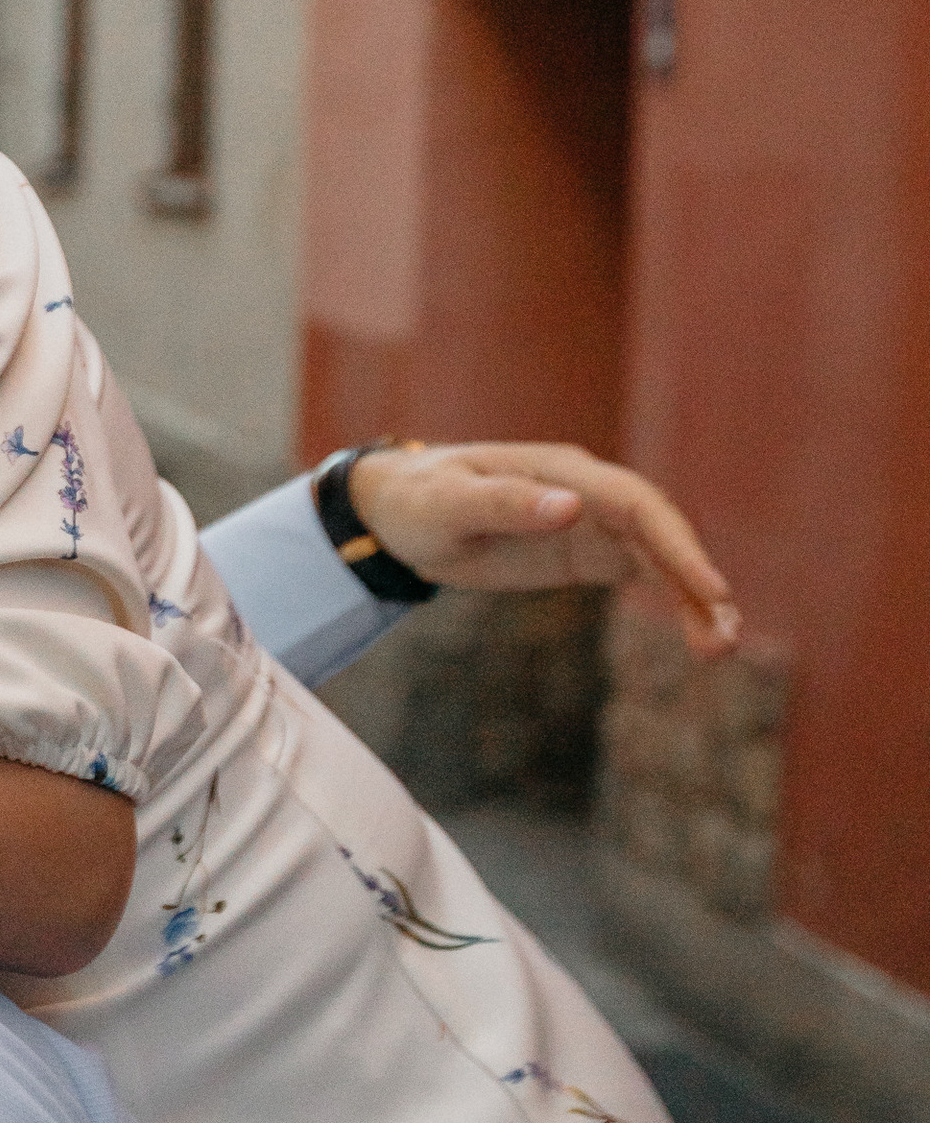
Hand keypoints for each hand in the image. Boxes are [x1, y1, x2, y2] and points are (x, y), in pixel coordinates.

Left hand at [345, 442, 740, 658]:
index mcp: (563, 472)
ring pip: (660, 559)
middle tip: (724, 639)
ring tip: (720, 650)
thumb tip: (573, 508)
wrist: (398, 513)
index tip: (711, 588)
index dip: (677, 545)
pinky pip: (643, 575)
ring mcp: (592, 523)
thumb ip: (508, 504)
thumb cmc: (420, 501)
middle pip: (661, 534)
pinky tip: (701, 637)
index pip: (636, 505)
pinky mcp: (585, 552)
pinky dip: (675, 602)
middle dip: (697, 582)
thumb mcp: (451, 505)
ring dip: (695, 599)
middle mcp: (589, 493)